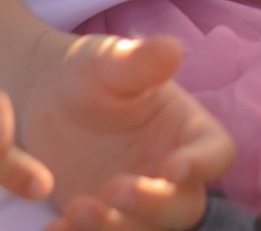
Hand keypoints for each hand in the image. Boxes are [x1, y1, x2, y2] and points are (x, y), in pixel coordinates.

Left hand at [22, 36, 233, 230]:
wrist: (44, 98)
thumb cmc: (91, 72)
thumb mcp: (111, 62)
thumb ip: (140, 61)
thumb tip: (172, 49)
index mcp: (188, 132)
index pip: (216, 154)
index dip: (202, 165)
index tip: (173, 168)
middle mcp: (170, 174)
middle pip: (184, 207)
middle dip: (154, 206)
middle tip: (115, 189)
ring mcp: (138, 203)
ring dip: (116, 230)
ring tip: (77, 208)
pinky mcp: (103, 221)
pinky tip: (55, 227)